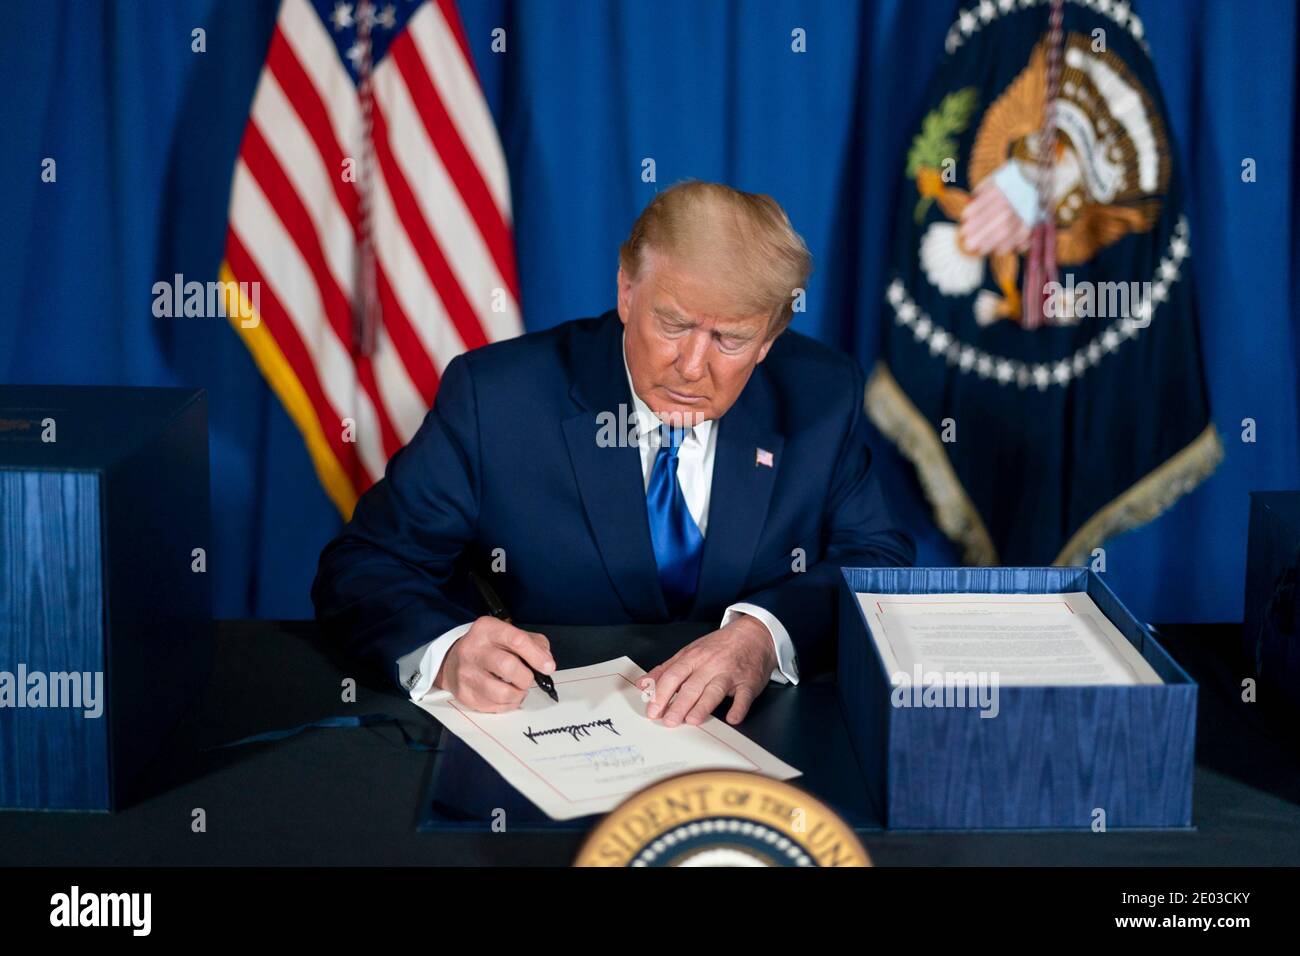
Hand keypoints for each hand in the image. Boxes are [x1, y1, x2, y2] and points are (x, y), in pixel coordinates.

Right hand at [434, 616, 554, 712]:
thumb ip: (533, 644)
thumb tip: (546, 663)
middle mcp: (473, 649)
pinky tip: (507, 696)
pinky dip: (507, 705)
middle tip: (528, 679)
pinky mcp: (464, 694)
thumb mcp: (510, 634)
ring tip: (518, 689)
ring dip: (518, 694)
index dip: (536, 656)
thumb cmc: (489, 647)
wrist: (453, 660)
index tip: (548, 667)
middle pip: (508, 666)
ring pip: (501, 692)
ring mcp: (466, 673)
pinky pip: (493, 707)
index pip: (516, 640)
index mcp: (487, 629)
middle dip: (526, 677)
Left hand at [637, 614, 776, 727]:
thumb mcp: (689, 652)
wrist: (753, 634)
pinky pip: (744, 696)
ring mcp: (730, 673)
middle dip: (679, 704)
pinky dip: (739, 707)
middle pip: (692, 686)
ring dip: (704, 706)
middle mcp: (710, 665)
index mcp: (693, 657)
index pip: (673, 676)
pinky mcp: (748, 682)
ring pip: (715, 690)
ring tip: (692, 720)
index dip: (661, 694)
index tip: (652, 710)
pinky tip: (732, 718)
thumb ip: (665, 669)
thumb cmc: (719, 646)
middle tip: (668, 721)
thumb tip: (643, 684)